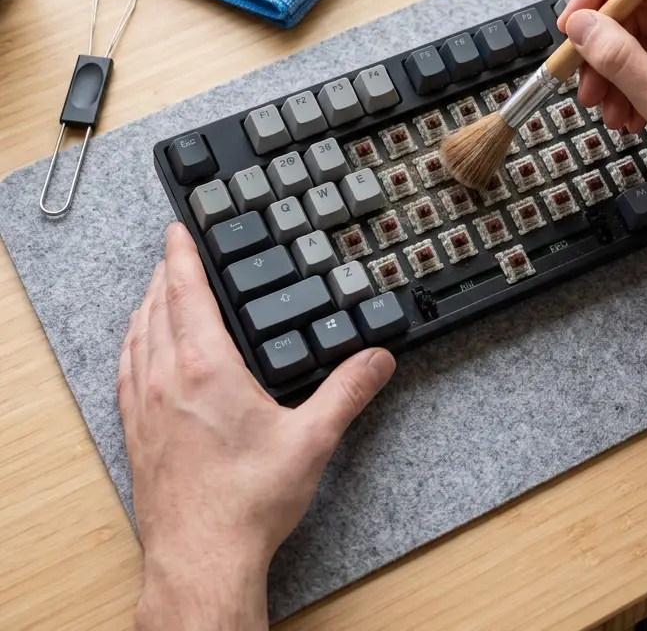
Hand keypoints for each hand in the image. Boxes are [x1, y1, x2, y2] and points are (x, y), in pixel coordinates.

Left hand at [118, 223, 394, 630]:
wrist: (200, 559)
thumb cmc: (247, 501)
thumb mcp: (312, 439)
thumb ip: (348, 391)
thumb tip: (378, 359)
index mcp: (205, 368)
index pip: (186, 293)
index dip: (182, 256)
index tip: (178, 230)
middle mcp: (166, 378)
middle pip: (156, 306)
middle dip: (165, 272)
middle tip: (175, 251)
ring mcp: (143, 406)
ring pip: (136, 335)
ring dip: (146, 303)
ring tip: (157, 287)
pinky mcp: (135, 432)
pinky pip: (125, 368)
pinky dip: (132, 341)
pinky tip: (138, 345)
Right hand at [557, 0, 646, 210]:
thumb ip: (617, 57)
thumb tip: (580, 24)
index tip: (569, 29)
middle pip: (638, 11)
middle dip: (604, 50)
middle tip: (582, 87)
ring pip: (643, 42)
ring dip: (616, 76)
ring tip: (607, 114)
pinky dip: (637, 88)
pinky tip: (629, 119)